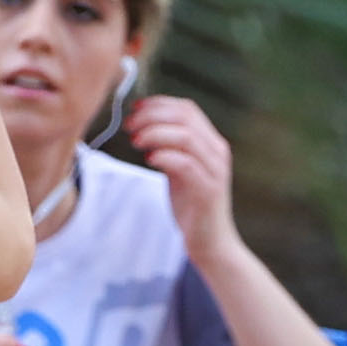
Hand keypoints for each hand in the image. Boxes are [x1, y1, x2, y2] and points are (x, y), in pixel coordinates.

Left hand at [119, 95, 241, 255]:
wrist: (210, 241)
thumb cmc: (192, 205)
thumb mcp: (179, 169)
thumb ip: (169, 147)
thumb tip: (144, 126)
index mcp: (211, 142)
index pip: (187, 109)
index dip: (159, 104)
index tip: (135, 109)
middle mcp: (217, 152)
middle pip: (186, 118)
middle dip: (153, 116)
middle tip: (130, 125)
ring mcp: (215, 170)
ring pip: (186, 137)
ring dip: (155, 133)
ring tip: (135, 141)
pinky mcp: (208, 190)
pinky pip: (187, 164)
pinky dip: (165, 156)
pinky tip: (149, 159)